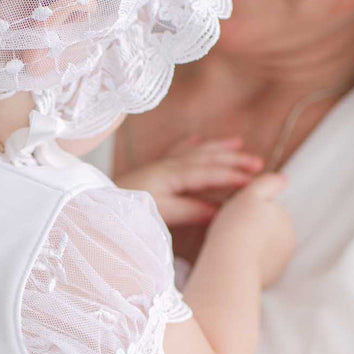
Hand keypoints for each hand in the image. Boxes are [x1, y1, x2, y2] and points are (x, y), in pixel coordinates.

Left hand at [116, 136, 263, 227]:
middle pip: (206, 158)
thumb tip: (220, 211)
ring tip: (238, 142)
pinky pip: (177, 152)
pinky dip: (190, 145)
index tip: (256, 179)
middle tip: (259, 163)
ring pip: (195, 152)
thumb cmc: (127, 210)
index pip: (209, 172)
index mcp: (171, 174)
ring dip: (218, 148)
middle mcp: (167, 165)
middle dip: (234, 159)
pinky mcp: (151, 170)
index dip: (233, 175)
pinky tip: (198, 139)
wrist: (95, 204)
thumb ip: (191, 211)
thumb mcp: (162, 214)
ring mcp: (159, 165)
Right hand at [210, 172, 294, 286]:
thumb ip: (268, 183)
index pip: (270, 213)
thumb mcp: (251, 195)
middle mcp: (288, 245)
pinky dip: (247, 264)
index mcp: (286, 222)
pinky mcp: (267, 281)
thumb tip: (282, 179)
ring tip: (232, 247)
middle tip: (233, 231)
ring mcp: (278, 265)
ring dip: (250, 248)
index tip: (239, 216)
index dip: (251, 211)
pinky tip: (235, 261)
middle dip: (253, 231)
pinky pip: (257, 268)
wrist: (230, 262)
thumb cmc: (238, 227)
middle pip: (267, 232)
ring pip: (262, 251)